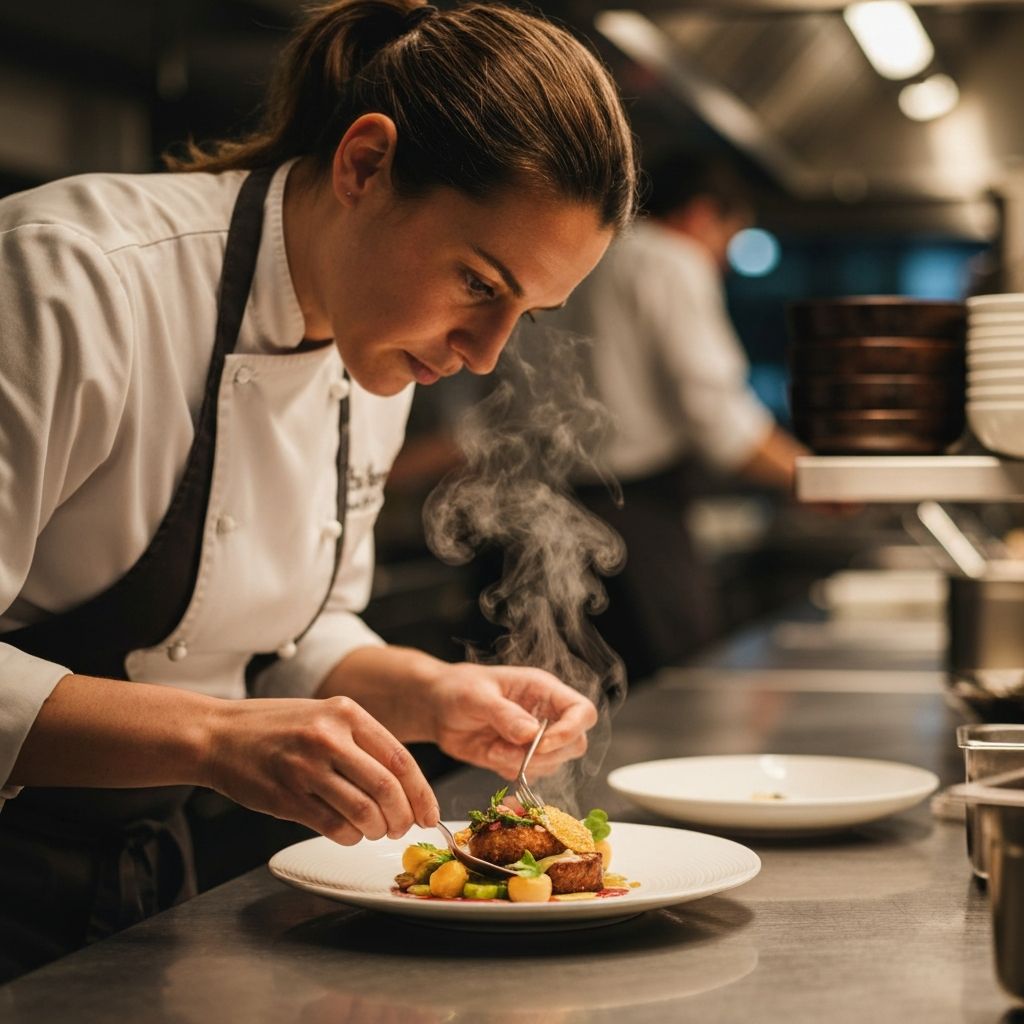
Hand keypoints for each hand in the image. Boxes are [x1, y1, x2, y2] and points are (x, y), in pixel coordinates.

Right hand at [204, 696, 439, 845]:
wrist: (218, 734)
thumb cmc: (276, 727)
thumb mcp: (324, 716)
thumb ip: (361, 742)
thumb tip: (404, 786)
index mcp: (346, 713)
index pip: (399, 759)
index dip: (421, 793)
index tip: (430, 814)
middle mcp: (329, 737)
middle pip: (387, 788)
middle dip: (403, 817)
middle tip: (403, 829)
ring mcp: (306, 768)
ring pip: (363, 811)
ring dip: (377, 830)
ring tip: (375, 831)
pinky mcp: (286, 797)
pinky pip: (333, 826)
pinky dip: (350, 836)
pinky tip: (349, 833)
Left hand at [425, 664, 597, 779]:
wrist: (438, 709)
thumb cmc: (458, 689)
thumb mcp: (476, 696)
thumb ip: (504, 714)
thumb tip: (532, 734)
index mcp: (543, 690)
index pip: (582, 711)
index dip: (571, 731)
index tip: (541, 744)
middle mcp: (546, 714)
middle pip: (576, 743)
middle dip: (546, 754)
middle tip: (511, 751)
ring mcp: (536, 738)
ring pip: (554, 763)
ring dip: (524, 765)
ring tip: (493, 750)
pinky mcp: (521, 757)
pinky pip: (532, 775)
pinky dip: (512, 772)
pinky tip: (491, 755)